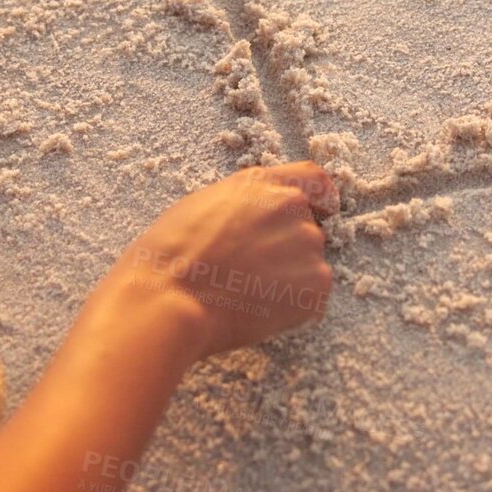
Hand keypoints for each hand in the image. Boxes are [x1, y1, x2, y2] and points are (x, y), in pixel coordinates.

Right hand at [107, 161, 339, 357]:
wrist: (170, 298)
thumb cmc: (171, 256)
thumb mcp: (203, 205)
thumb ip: (243, 205)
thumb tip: (254, 222)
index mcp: (262, 183)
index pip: (314, 180)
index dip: (320, 199)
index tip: (321, 213)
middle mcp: (292, 206)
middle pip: (307, 228)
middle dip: (287, 250)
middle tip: (250, 273)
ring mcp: (308, 245)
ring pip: (309, 265)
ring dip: (289, 280)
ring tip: (248, 294)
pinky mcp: (316, 285)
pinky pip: (312, 297)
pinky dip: (293, 308)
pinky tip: (258, 311)